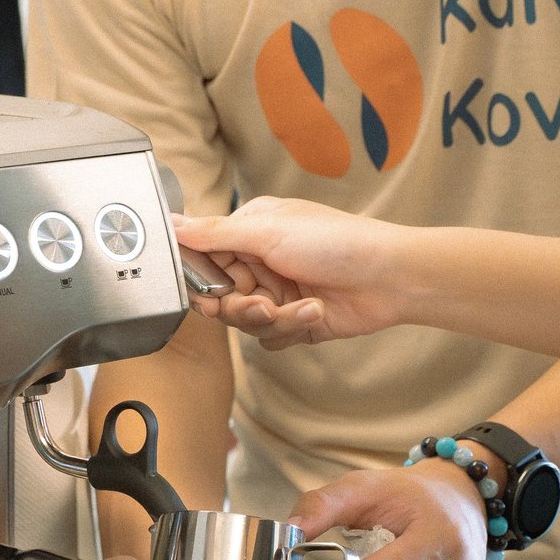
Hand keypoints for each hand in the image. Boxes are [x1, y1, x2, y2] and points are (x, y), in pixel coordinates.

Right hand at [174, 198, 408, 348]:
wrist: (389, 278)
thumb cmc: (336, 243)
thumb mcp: (268, 231)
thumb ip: (214, 233)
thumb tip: (170, 222)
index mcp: (250, 232)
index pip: (204, 259)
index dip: (202, 281)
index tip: (206, 294)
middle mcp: (260, 262)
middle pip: (221, 298)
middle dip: (240, 306)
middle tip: (261, 303)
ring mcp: (278, 292)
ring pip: (246, 322)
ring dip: (273, 318)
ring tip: (300, 305)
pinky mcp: (296, 320)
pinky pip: (272, 337)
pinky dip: (292, 328)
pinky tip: (315, 312)